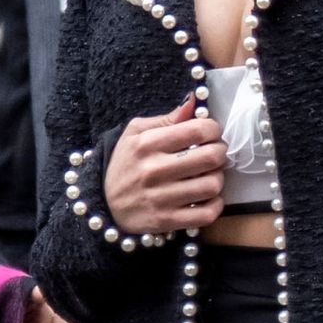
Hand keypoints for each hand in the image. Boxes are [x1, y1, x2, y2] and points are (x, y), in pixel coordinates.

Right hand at [104, 96, 226, 233]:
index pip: (197, 130)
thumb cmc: (125, 164)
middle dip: (220, 152)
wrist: (103, 203)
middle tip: (213, 154)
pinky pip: (206, 214)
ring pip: (212, 185)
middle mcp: (154, 170)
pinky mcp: (166, 221)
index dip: (213, 129)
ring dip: (217, 179)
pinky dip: (214, 205)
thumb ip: (167, 118)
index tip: (210, 133)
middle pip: (211, 157)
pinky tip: (207, 198)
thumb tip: (193, 101)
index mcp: (148, 144)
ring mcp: (161, 198)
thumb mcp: (136, 133)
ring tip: (208, 176)